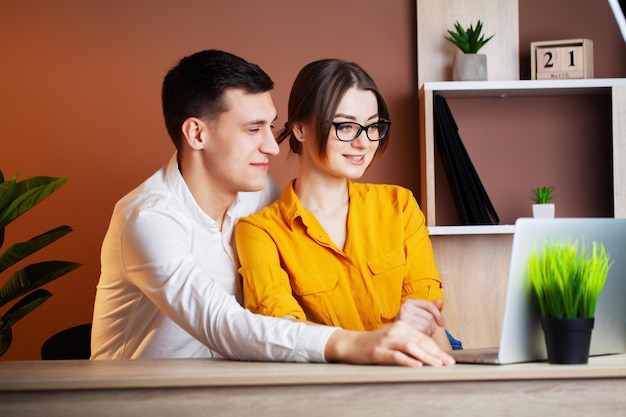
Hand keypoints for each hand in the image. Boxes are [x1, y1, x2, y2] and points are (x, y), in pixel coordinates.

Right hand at [324, 321, 454, 367]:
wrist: (351, 344)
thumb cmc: (376, 343)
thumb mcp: (394, 337)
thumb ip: (411, 339)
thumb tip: (430, 349)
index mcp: (401, 326)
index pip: (424, 338)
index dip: (438, 349)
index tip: (450, 360)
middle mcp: (395, 330)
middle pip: (420, 341)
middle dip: (437, 353)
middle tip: (449, 364)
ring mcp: (386, 341)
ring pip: (410, 347)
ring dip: (426, 356)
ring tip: (437, 365)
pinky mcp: (378, 351)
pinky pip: (395, 356)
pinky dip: (407, 360)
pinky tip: (417, 366)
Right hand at [394, 299, 444, 335]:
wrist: (390, 339)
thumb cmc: (406, 328)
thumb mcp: (416, 316)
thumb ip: (428, 309)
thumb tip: (440, 301)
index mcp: (409, 302)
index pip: (429, 305)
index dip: (438, 315)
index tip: (441, 324)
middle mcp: (405, 307)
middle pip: (429, 317)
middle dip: (431, 327)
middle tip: (423, 333)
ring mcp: (403, 316)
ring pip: (427, 326)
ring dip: (427, 334)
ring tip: (419, 336)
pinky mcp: (403, 327)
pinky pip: (422, 332)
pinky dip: (422, 338)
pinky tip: (417, 340)